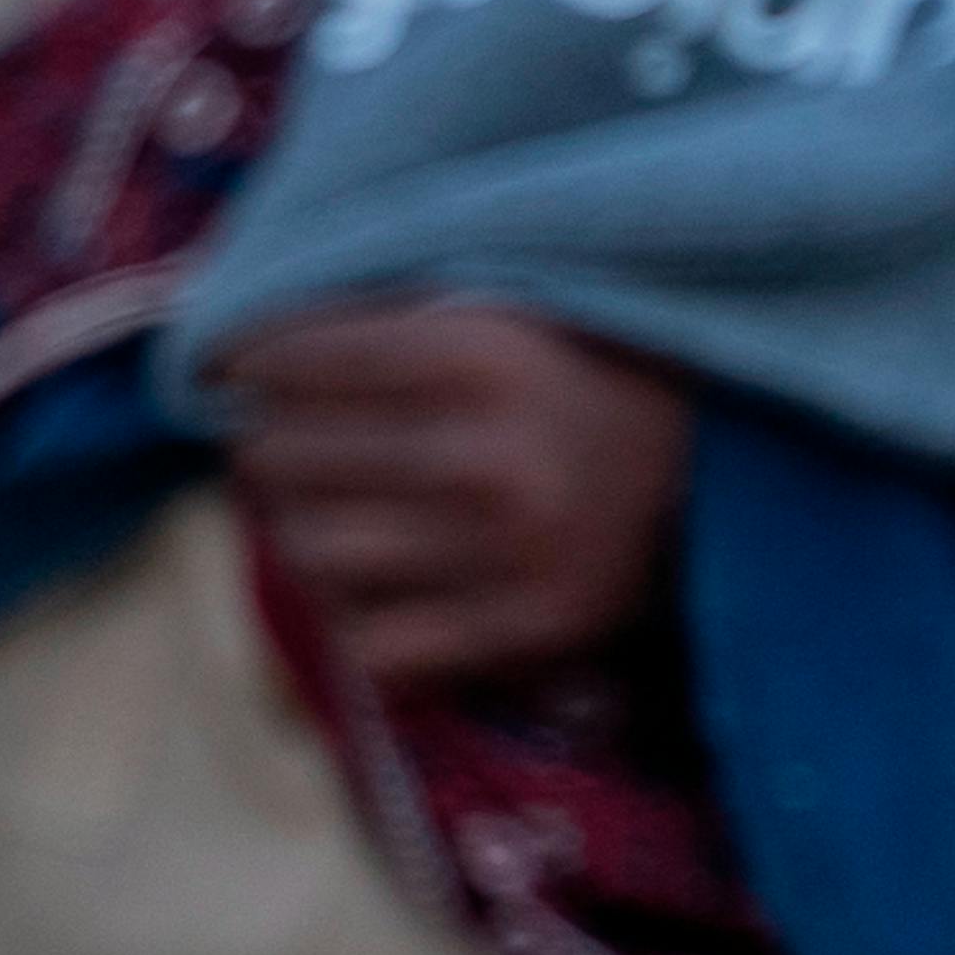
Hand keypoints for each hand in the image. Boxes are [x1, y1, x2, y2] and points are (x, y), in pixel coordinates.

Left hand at [217, 300, 691, 695]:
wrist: (722, 464)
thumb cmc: (584, 372)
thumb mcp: (497, 308)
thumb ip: (379, 319)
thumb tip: (232, 354)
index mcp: (476, 353)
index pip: (288, 363)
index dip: (245, 369)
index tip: (241, 375)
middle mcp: (486, 455)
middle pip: (283, 460)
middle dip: (264, 447)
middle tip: (275, 441)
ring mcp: (507, 551)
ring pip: (310, 553)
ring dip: (299, 530)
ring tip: (319, 509)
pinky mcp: (528, 628)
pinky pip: (375, 646)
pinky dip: (356, 618)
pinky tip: (373, 583)